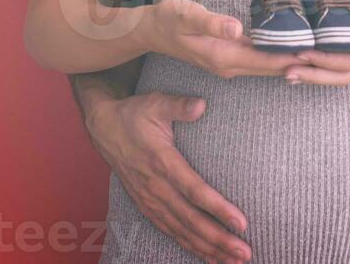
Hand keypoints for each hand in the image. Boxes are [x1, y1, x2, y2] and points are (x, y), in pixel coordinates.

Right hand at [86, 89, 251, 262]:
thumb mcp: (156, 103)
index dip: (218, 209)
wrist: (104, 127)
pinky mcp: (146, 206)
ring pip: (181, 231)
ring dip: (208, 248)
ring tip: (233, 260)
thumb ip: (179, 105)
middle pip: (191, 220)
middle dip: (219, 239)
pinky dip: (189, 246)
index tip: (241, 223)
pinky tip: (207, 255)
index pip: (194, 191)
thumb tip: (201, 104)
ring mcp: (150, 200)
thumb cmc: (135, 114)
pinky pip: (170, 231)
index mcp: (162, 162)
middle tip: (245, 252)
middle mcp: (156, 187)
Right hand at [145, 0, 311, 79]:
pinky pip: (258, 60)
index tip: (316, 55)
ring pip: (266, 65)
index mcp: (223, 56)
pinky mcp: (228, 56)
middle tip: (328, 56)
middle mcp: (229, 65)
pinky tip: (290, 49)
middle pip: (271, 67)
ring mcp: (228, 63)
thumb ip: (212, 22)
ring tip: (317, 54)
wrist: (150, 31)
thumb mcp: (186, 15)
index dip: (291, 58)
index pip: (265, 61)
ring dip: (289, 61)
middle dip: (297, 63)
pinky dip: (276, 56)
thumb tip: (237, 29)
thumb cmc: (168, 19)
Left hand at [284, 0, 349, 86]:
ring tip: (293, 70)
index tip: (299, 58)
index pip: (349, 63)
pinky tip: (317, 61)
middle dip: (313, 75)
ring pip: (346, 73)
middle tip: (284, 71)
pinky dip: (330, 66)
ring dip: (319, 74)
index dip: (323, 64)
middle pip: (343, 76)